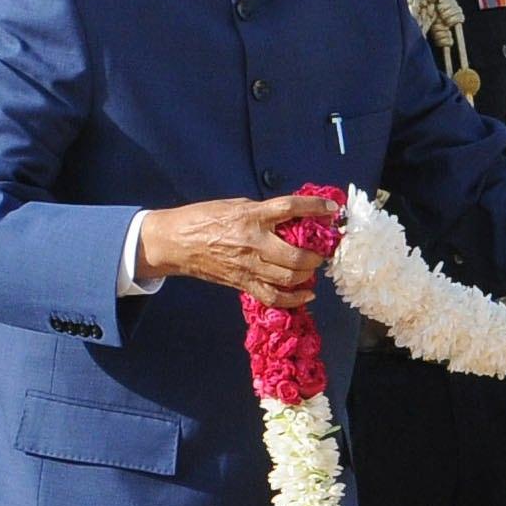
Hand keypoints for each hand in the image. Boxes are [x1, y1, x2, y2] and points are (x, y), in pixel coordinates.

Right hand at [137, 190, 341, 306]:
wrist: (174, 242)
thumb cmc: (204, 218)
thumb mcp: (235, 206)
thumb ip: (264, 212)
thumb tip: (294, 217)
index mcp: (251, 217)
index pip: (289, 209)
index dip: (314, 208)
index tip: (332, 210)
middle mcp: (253, 243)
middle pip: (295, 256)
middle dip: (315, 256)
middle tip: (319, 252)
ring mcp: (248, 266)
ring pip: (288, 278)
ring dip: (307, 275)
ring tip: (311, 269)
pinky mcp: (242, 283)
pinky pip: (274, 297)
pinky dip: (294, 299)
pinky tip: (306, 294)